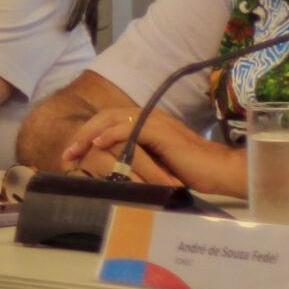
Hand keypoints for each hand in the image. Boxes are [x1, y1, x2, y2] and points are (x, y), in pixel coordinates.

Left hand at [61, 106, 244, 195]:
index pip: (109, 120)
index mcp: (147, 122)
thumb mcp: (156, 164)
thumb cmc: (192, 172)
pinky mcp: (162, 132)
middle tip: (66, 154)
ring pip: (112, 119)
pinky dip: (111, 134)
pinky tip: (97, 145)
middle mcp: (150, 117)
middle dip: (82, 133)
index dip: (88, 134)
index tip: (72, 154)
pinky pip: (130, 128)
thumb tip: (111, 169)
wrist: (222, 171)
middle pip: (105, 116)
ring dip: (89, 134)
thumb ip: (136, 158)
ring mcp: (156, 122)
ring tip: (74, 151)